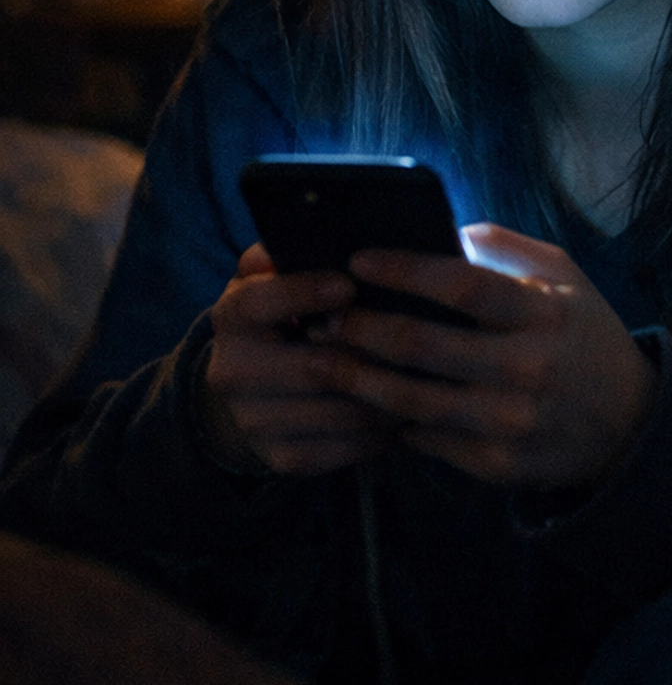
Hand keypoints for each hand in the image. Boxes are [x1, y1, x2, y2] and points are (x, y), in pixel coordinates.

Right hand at [202, 244, 398, 475]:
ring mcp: (254, 421)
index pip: (260, 302)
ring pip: (335, 411)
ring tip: (426, 376)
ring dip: (385, 396)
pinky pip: (340, 450)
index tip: (349, 285)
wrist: (248, 388)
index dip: (304, 292)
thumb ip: (289, 251)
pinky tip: (406, 414)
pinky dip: (378, 433)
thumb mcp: (275, 277)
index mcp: (232, 316)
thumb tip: (320, 225)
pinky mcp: (279, 458)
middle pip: (309, 367)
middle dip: (365, 353)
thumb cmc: (282, 315)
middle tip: (415, 340)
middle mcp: (232, 371)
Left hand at [319, 224, 657, 488]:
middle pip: (422, 346)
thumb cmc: (583, 335)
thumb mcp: (564, 277)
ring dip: (358, 379)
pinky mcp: (497, 464)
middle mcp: (527, 369)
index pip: (461, 285)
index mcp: (542, 313)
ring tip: (323, 361)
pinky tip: (363, 402)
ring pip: (412, 400)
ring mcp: (510, 422)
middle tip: (322, 317)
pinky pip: (427, 439)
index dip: (403, 270)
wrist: (627, 422)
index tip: (358, 260)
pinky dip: (391, 420)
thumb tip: (445, 229)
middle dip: (361, 328)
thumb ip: (506, 249)